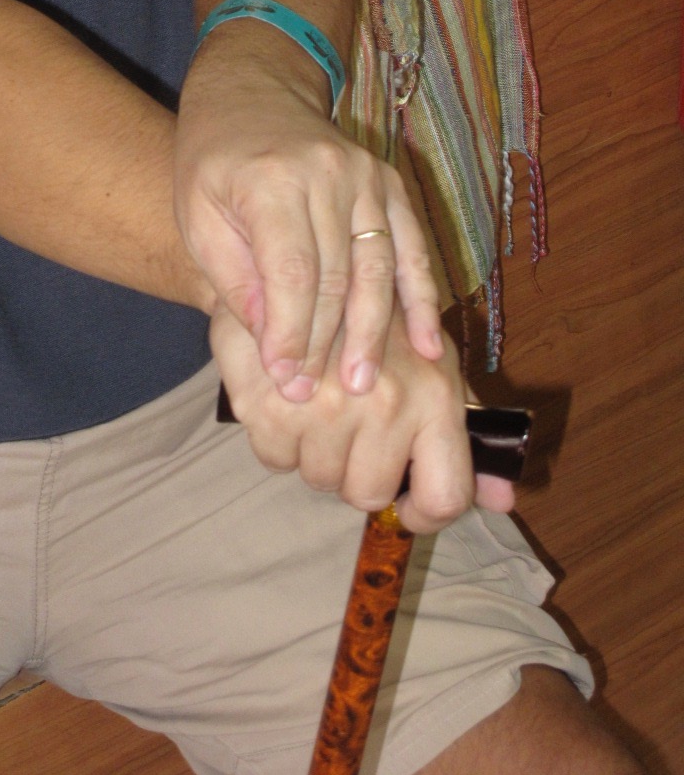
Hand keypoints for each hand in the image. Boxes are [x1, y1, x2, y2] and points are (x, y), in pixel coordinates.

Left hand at [176, 25, 443, 401]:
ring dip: (372, 334)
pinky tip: (427, 347)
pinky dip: (420, 298)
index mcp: (272, 180)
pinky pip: (412, 247)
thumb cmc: (212, 161)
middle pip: (337, 276)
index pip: (291, 272)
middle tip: (315, 398)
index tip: (284, 381)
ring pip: (378, 268)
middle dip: (325, 344)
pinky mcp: (389, 183)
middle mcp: (327, 174)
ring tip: (362, 387)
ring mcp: (366, 176)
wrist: (250, 93)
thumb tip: (272, 342)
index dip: (290, 332)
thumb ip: (234, 276)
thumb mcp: (197, 216)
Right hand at [210, 304, 514, 532]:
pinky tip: (286, 397)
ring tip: (316, 405)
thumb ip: (466, 433)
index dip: (423, 514)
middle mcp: (384, 404)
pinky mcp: (271, 404)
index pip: (445, 495)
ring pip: (318, 478)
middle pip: (368, 493)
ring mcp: (324, 408)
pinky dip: (277, 438)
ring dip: (315, 453)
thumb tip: (504, 502)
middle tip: (350, 430)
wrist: (296, 260)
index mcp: (433, 395)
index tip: (404, 503)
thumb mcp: (432, 363)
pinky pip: (274, 458)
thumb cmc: (376, 319)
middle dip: (356, 472)